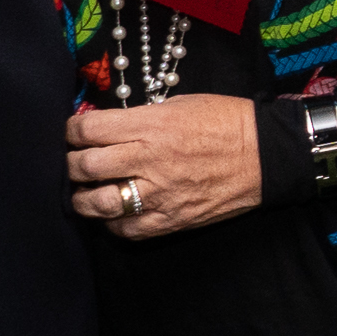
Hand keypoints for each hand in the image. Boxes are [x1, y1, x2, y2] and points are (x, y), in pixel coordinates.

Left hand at [69, 97, 264, 238]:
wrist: (265, 155)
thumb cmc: (225, 122)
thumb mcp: (179, 105)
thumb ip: (139, 118)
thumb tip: (105, 127)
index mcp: (150, 125)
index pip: (87, 129)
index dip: (71, 130)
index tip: (73, 133)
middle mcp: (149, 160)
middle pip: (84, 166)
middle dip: (72, 163)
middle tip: (75, 162)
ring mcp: (159, 194)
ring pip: (97, 204)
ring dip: (83, 198)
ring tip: (86, 192)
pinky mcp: (171, 220)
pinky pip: (127, 230)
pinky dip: (113, 223)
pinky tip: (116, 213)